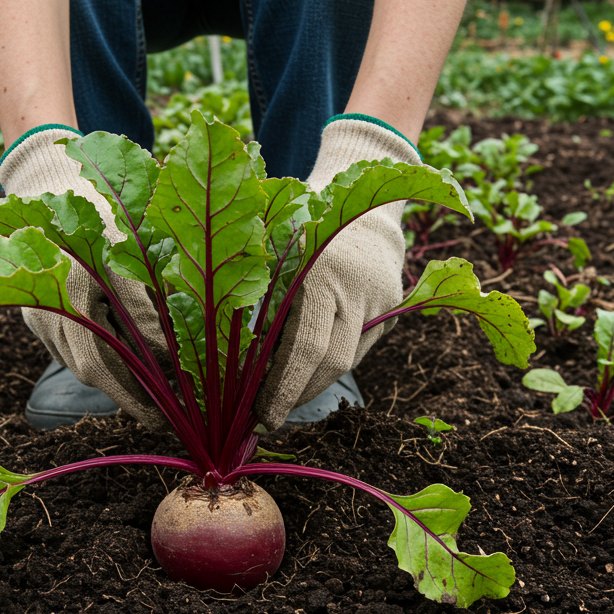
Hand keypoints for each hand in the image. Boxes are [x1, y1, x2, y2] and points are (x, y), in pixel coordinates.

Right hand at [0, 126, 166, 426]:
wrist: (48, 180)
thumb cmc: (98, 204)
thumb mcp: (132, 246)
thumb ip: (147, 304)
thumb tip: (169, 358)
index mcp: (67, 293)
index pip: (99, 367)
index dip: (130, 399)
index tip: (160, 420)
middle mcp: (44, 312)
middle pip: (88, 369)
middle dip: (127, 392)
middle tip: (164, 410)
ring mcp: (36, 315)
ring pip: (78, 360)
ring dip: (114, 374)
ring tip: (152, 386)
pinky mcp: (36, 312)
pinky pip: (69, 345)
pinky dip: (99, 354)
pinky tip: (125, 354)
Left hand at [255, 116, 419, 429]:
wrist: (363, 194)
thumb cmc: (294, 217)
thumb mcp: (266, 245)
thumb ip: (248, 292)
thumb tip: (220, 361)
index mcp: (319, 269)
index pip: (304, 347)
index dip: (280, 390)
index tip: (258, 419)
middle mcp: (356, 285)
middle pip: (330, 363)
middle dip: (294, 397)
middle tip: (264, 418)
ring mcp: (380, 297)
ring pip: (347, 362)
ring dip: (310, 387)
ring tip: (279, 401)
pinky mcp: (393, 306)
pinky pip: (358, 349)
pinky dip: (328, 367)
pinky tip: (304, 374)